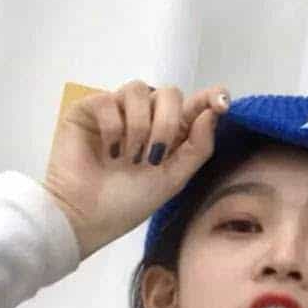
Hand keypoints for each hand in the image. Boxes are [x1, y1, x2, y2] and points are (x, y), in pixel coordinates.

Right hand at [42, 79, 230, 259]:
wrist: (86, 217)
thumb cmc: (128, 203)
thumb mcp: (174, 179)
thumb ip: (198, 147)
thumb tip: (213, 112)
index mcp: (170, 133)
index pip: (195, 104)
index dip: (211, 97)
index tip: (222, 104)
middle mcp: (145, 117)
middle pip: (169, 93)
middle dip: (167, 123)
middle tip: (155, 155)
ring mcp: (116, 111)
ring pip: (138, 90)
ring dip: (140, 127)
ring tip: (130, 159)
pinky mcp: (88, 110)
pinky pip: (107, 99)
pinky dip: (112, 128)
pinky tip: (109, 153)